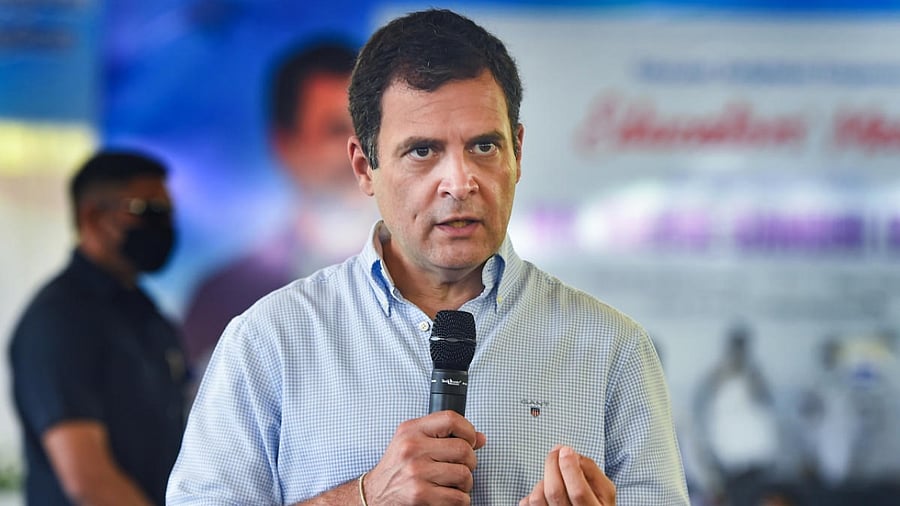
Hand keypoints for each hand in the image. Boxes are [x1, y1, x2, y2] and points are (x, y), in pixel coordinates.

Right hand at [364, 411, 486, 505]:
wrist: (374, 495)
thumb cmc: (397, 469)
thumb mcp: (413, 443)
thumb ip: (444, 437)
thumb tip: (479, 438)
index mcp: (411, 431)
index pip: (451, 419)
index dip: (468, 430)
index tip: (469, 441)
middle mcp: (413, 449)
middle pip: (463, 449)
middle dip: (470, 462)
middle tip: (461, 467)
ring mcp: (416, 472)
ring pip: (465, 475)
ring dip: (465, 484)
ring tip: (453, 483)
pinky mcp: (420, 495)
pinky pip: (459, 498)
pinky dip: (459, 500)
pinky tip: (447, 496)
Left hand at [519, 445, 615, 505]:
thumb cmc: (594, 501)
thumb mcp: (604, 489)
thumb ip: (591, 470)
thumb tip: (571, 455)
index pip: (578, 491)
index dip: (569, 467)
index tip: (565, 451)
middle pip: (554, 492)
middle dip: (552, 465)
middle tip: (555, 452)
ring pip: (538, 498)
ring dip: (543, 480)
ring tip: (552, 476)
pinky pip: (528, 503)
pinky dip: (533, 491)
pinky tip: (544, 490)